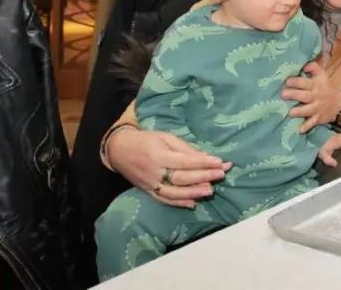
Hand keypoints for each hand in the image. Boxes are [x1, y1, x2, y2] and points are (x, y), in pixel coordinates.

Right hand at [107, 128, 230, 208]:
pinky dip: (178, 203)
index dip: (203, 163)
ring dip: (193, 193)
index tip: (220, 162)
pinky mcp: (148, 192)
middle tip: (221, 174)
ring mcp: (151, 184)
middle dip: (203, 177)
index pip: (185, 161)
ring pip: (174, 192)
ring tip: (210, 191)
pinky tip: (192, 204)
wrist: (119, 150)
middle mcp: (155, 172)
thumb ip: (184, 148)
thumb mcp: (165, 137)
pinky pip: (164, 200)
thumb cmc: (146, 140)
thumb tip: (205, 156)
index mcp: (159, 155)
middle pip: (181, 177)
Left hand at [282, 60, 340, 132]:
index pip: (305, 82)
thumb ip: (314, 67)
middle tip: (283, 94)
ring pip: (308, 110)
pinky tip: (300, 130)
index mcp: (316, 85)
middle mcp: (316, 96)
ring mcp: (317, 108)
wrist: (339, 104)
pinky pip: (312, 123)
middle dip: (294, 95)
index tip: (287, 82)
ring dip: (299, 111)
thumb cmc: (325, 88)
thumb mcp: (322, 75)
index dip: (296, 81)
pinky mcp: (318, 118)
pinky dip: (307, 126)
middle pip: (305, 95)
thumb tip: (304, 64)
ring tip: (290, 112)